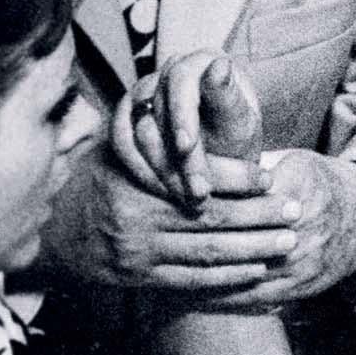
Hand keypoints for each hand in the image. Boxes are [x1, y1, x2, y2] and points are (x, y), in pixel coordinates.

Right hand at [39, 139, 298, 295]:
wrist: (60, 226)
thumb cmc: (110, 175)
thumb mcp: (129, 146)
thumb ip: (167, 132)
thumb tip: (220, 74)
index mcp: (134, 177)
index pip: (197, 179)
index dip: (239, 179)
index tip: (272, 177)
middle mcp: (133, 216)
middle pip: (211, 219)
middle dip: (260, 217)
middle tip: (295, 211)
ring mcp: (135, 252)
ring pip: (207, 253)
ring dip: (254, 250)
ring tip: (288, 242)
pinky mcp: (138, 278)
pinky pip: (192, 281)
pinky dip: (229, 277)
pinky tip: (258, 270)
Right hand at [116, 52, 264, 208]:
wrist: (227, 164)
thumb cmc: (239, 140)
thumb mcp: (239, 125)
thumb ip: (227, 99)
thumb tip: (220, 65)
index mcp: (203, 61)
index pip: (180, 80)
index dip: (181, 114)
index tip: (186, 147)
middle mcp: (170, 71)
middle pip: (156, 108)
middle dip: (178, 155)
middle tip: (197, 190)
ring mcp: (146, 93)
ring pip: (135, 128)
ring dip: (162, 168)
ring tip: (189, 197)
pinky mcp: (128, 117)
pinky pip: (121, 143)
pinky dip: (143, 171)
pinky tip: (165, 191)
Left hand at [174, 149, 355, 308]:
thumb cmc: (318, 183)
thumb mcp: (292, 162)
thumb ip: (252, 170)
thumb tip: (203, 166)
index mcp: (299, 188)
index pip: (239, 201)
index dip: (202, 208)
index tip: (164, 212)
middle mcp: (304, 226)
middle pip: (239, 240)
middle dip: (196, 246)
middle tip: (154, 248)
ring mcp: (305, 260)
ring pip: (244, 273)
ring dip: (204, 278)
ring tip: (164, 276)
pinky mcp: (304, 286)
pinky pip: (256, 298)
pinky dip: (224, 299)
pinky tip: (195, 298)